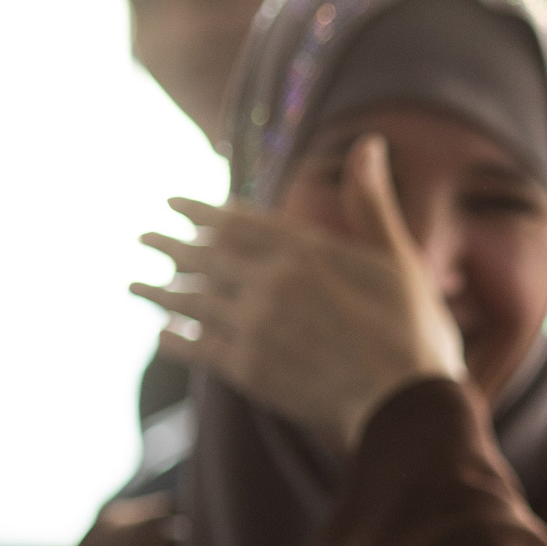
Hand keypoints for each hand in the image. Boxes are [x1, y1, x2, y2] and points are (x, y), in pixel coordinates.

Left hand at [133, 134, 464, 450]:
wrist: (409, 405)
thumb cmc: (413, 331)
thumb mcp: (398, 258)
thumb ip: (371, 202)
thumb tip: (369, 140)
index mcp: (306, 250)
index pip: (237, 222)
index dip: (201, 212)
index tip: (173, 204)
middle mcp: (271, 282)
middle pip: (205, 257)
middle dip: (169, 245)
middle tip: (142, 237)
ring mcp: (254, 326)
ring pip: (192, 301)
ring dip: (158, 291)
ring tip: (133, 285)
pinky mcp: (248, 370)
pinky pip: (198, 347)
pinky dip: (176, 339)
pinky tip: (163, 335)